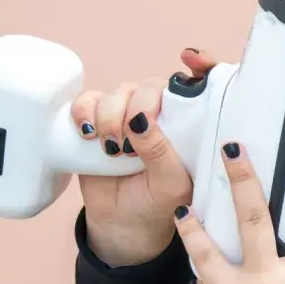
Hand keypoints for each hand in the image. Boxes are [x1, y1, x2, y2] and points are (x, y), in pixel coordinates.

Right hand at [74, 47, 217, 266]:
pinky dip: (84, 111)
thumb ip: (161, 152)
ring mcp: (128, 115)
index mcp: (191, 125)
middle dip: (139, 106)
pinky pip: (88, 99)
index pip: (199, 85)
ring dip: (111, 114)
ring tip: (112, 149)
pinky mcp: (97, 121)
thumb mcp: (170, 184)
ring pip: (119, 91)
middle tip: (130, 142)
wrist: (123, 224)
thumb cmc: (159, 204)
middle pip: (152, 85)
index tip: (190, 59)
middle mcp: (161, 114)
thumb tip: (141, 119)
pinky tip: (88, 134)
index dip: (200, 64)